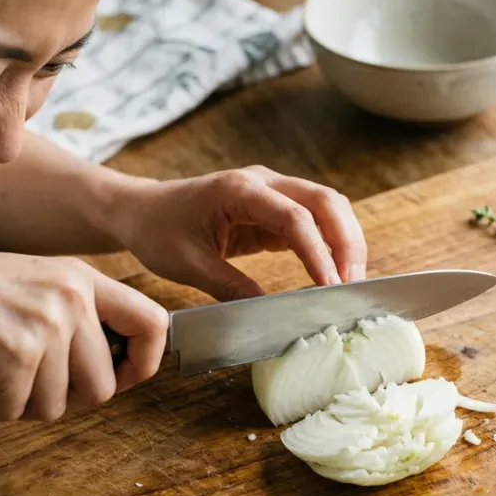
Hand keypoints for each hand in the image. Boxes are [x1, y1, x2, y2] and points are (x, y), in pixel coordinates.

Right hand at [0, 250, 168, 422]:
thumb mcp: (29, 286)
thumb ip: (72, 317)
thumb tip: (110, 372)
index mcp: (80, 278)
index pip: (152, 323)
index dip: (143, 364)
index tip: (120, 379)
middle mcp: (70, 297)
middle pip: (103, 386)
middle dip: (63, 400)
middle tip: (24, 386)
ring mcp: (46, 324)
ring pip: (58, 406)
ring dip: (19, 405)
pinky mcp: (16, 354)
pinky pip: (16, 412)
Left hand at [113, 166, 367, 300]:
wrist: (141, 210)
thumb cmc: (157, 230)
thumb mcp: (187, 264)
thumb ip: (229, 286)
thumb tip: (270, 312)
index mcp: (239, 189)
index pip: (294, 217)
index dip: (318, 252)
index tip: (330, 287)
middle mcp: (263, 182)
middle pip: (325, 202)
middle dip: (347, 242)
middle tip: (354, 285)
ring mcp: (271, 193)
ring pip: (327, 209)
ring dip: (344, 243)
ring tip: (349, 284)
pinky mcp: (273, 210)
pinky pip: (312, 224)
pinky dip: (328, 247)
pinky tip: (332, 276)